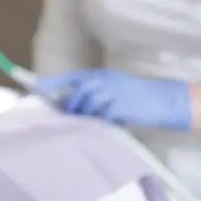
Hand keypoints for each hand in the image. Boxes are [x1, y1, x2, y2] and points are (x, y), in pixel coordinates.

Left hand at [37, 69, 192, 130]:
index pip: (69, 79)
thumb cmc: (139, 96)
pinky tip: (108, 125)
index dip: (52, 85)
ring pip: (85, 108)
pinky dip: (100, 123)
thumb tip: (74, 106)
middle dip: (70, 109)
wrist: (163, 100)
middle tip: (70, 120)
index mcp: (99, 75)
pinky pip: (100, 117)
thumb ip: (95, 94)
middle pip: (74, 96)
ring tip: (96, 123)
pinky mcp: (117, 105)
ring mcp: (108, 92)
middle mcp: (101, 80)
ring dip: (86, 118)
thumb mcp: (115, 88)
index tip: (37, 90)